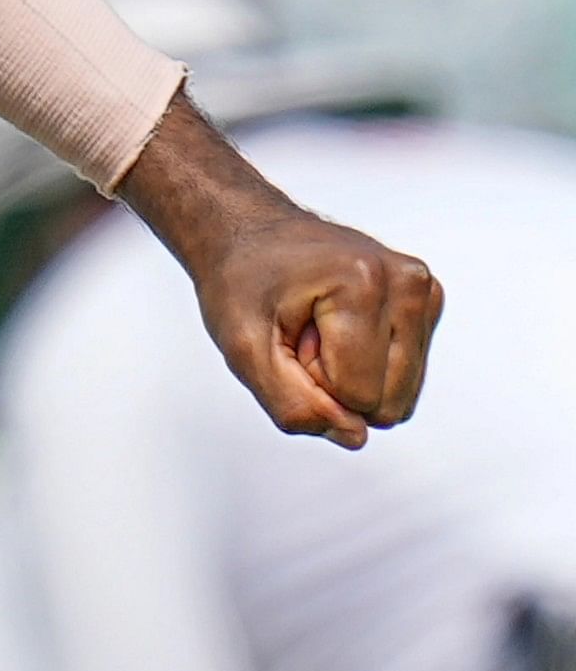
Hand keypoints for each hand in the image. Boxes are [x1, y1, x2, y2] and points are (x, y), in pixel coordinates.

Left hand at [116, 96, 440, 445]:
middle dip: (335, 383)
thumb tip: (356, 438)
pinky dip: (367, 365)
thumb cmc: (241, 283)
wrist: (249, 232)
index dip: (311, 381)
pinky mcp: (428, 303)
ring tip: (317, 329)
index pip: (358, 395)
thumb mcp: (242, 348)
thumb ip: (292, 404)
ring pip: (401, 396)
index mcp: (365, 282)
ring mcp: (426, 291)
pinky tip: (337, 327)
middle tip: (300, 335)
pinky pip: (405, 378)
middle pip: (389, 401)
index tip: (287, 335)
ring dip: (351, 376)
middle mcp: (410, 282)